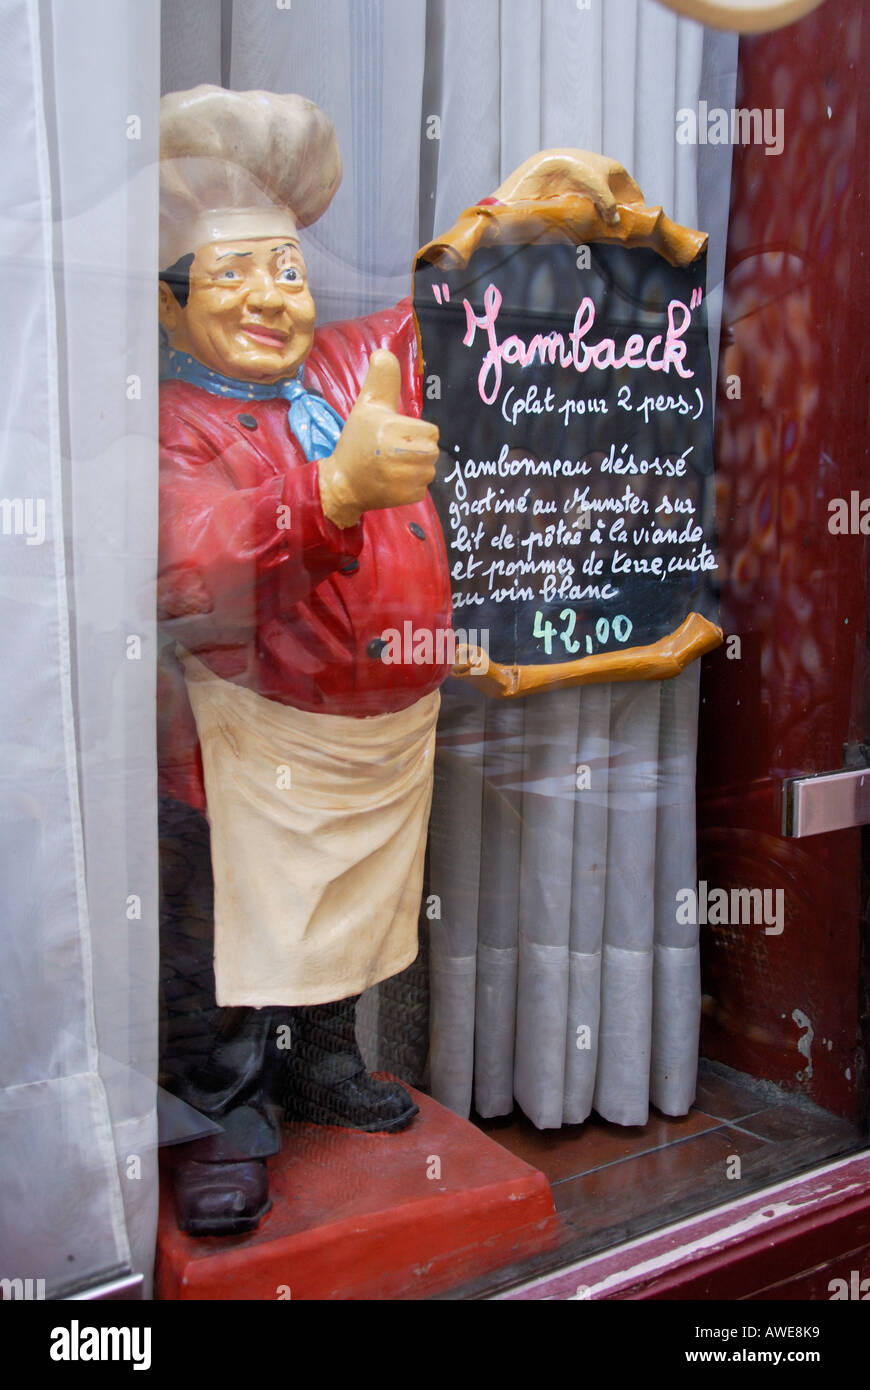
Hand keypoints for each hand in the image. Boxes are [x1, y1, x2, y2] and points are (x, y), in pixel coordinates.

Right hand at [318, 350, 439, 527]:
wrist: (342, 483)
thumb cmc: (357, 442)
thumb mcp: (367, 407)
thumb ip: (381, 380)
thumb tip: (383, 353)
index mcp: (389, 428)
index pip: (431, 432)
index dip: (417, 432)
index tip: (398, 435)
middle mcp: (395, 454)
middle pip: (432, 451)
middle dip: (418, 451)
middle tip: (396, 452)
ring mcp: (400, 479)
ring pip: (429, 471)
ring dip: (416, 470)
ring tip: (394, 468)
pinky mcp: (402, 497)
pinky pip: (422, 489)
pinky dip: (410, 488)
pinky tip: (392, 483)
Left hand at [490, 149, 643, 225]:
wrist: (549, 165)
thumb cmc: (577, 171)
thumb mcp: (598, 188)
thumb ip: (610, 205)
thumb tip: (616, 222)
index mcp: (617, 171)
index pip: (635, 194)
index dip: (638, 209)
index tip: (638, 227)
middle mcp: (607, 178)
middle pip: (621, 202)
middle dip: (621, 217)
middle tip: (621, 235)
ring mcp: (594, 185)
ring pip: (606, 207)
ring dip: (606, 219)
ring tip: (607, 235)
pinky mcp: (581, 193)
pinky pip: (593, 208)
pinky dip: (595, 218)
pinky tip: (592, 228)